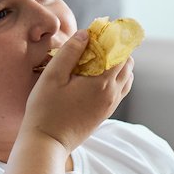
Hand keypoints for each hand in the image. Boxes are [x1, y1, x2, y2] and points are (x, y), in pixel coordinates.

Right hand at [20, 30, 134, 152]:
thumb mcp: (53, 76)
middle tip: (96, 44)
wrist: (47, 142)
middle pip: (128, 64)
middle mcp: (112, 94)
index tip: (99, 31)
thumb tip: (86, 33)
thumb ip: (70, 52)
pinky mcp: (105, 114)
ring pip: (126, 78)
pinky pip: (120, 90)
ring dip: (116, 65)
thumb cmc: (45, 109)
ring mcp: (111, 106)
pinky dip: (114, 78)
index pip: (120, 52)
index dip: (112, 38)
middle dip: (116, 50)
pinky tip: (95, 76)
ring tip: (96, 59)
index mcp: (102, 83)